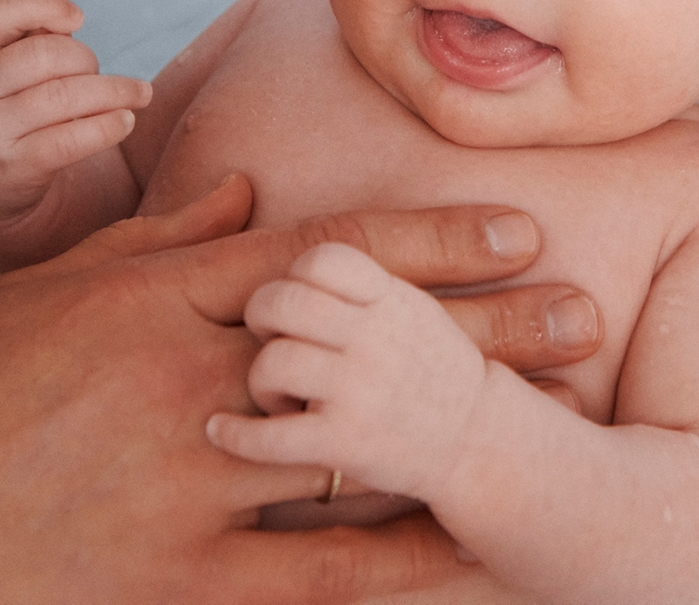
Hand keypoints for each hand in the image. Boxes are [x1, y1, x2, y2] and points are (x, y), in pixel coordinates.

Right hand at [0, 0, 149, 265]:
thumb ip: (37, 39)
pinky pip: (70, 140)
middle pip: (45, 54)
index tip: (78, 18)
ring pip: (63, 96)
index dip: (41, 4)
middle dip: (87, 59)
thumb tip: (71, 21)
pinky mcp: (15, 165)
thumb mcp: (12, 69)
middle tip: (99, 72)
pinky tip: (126, 120)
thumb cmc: (15, 108)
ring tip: (139, 94)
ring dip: (114, 92)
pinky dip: (107, 126)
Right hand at [0, 179, 601, 603]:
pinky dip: (406, 568)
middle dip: (484, 323)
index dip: (427, 236)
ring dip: (469, 427)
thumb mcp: (53, 288)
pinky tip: (484, 562)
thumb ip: (156, 235)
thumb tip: (237, 189)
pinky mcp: (179, 579)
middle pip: (366, 342)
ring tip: (567, 415)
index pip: (323, 253)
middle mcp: (192, 378)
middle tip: (584, 308)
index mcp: (162, 296)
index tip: (515, 220)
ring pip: (362, 446)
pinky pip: (317, 579)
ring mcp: (190, 483)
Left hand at [206, 243, 490, 501]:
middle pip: (285, 301)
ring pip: (273, 362)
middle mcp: (374, 337)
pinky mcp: (347, 443)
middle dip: (262, 316)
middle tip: (268, 337)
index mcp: (388, 298)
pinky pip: (271, 435)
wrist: (478, 440)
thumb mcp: (410, 305)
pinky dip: (236, 435)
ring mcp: (361, 390)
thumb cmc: (430, 368)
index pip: (322, 258)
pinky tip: (220, 431)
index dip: (295, 274)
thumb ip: (359, 283)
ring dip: (261, 379)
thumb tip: (293, 256)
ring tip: (277, 393)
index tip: (297, 297)